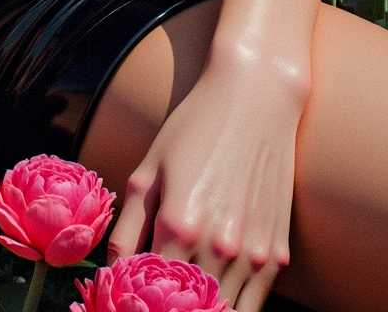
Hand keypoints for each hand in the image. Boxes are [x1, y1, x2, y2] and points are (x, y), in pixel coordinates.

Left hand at [107, 51, 309, 311]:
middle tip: (155, 300)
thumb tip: (110, 276)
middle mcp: (218, 248)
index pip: (149, 297)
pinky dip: (232, 309)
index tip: (129, 298)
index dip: (135, 303)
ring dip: (201, 310)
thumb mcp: (148, 170)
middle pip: (187, 311)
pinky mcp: (277, 253)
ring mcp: (252, 254)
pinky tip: (215, 296)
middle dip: (167, 309)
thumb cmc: (194, 128)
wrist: (255, 98)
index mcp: (178, 227)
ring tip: (183, 302)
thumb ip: (126, 230)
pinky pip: (252, 306)